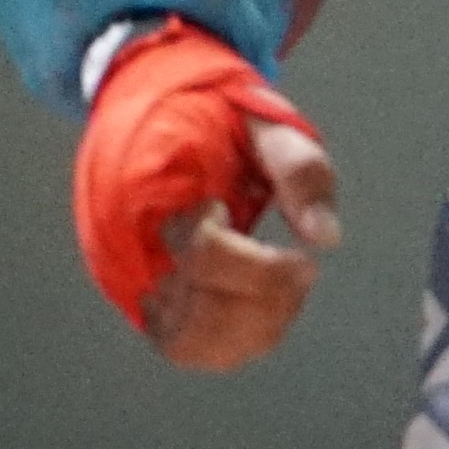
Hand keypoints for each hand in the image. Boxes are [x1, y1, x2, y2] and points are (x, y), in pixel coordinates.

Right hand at [141, 133, 338, 370]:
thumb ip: (300, 173)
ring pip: (186, 340)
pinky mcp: (132, 292)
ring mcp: (124, 270)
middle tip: (300, 272)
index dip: (259, 266)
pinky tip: (257, 309)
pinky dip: (227, 341)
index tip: (296, 254)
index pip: (202, 254)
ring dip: (248, 329)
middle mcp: (125, 237)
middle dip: (263, 301)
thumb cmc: (207, 115)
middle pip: (195, 309)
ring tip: (281, 292)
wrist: (150, 104)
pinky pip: (178, 343)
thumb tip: (324, 236)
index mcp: (149, 183)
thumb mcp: (266, 124)